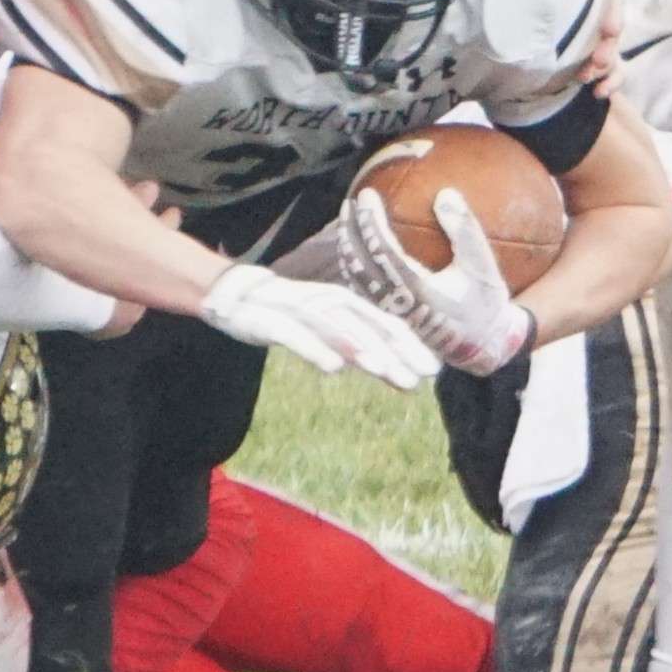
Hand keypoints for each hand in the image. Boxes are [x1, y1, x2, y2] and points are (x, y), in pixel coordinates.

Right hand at [199, 261, 438, 388]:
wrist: (238, 295)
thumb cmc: (290, 315)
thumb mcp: (330, 332)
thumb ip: (359, 350)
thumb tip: (397, 371)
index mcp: (346, 305)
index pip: (385, 325)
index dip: (410, 346)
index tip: (433, 370)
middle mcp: (329, 304)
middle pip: (368, 328)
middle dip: (396, 352)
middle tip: (421, 376)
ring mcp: (301, 310)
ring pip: (337, 330)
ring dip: (361, 349)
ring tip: (383, 370)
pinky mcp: (273, 320)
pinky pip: (296, 336)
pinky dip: (316, 350)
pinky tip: (333, 368)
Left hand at [329, 190, 534, 375]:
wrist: (483, 346)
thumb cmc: (485, 303)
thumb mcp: (483, 265)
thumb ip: (465, 230)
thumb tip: (444, 194)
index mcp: (418, 291)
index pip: (382, 250)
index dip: (371, 220)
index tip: (366, 194)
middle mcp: (397, 304)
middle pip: (360, 264)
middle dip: (350, 231)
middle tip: (349, 203)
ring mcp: (390, 315)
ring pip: (355, 279)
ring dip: (347, 248)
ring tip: (346, 222)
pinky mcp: (388, 320)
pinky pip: (361, 291)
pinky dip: (352, 267)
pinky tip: (353, 252)